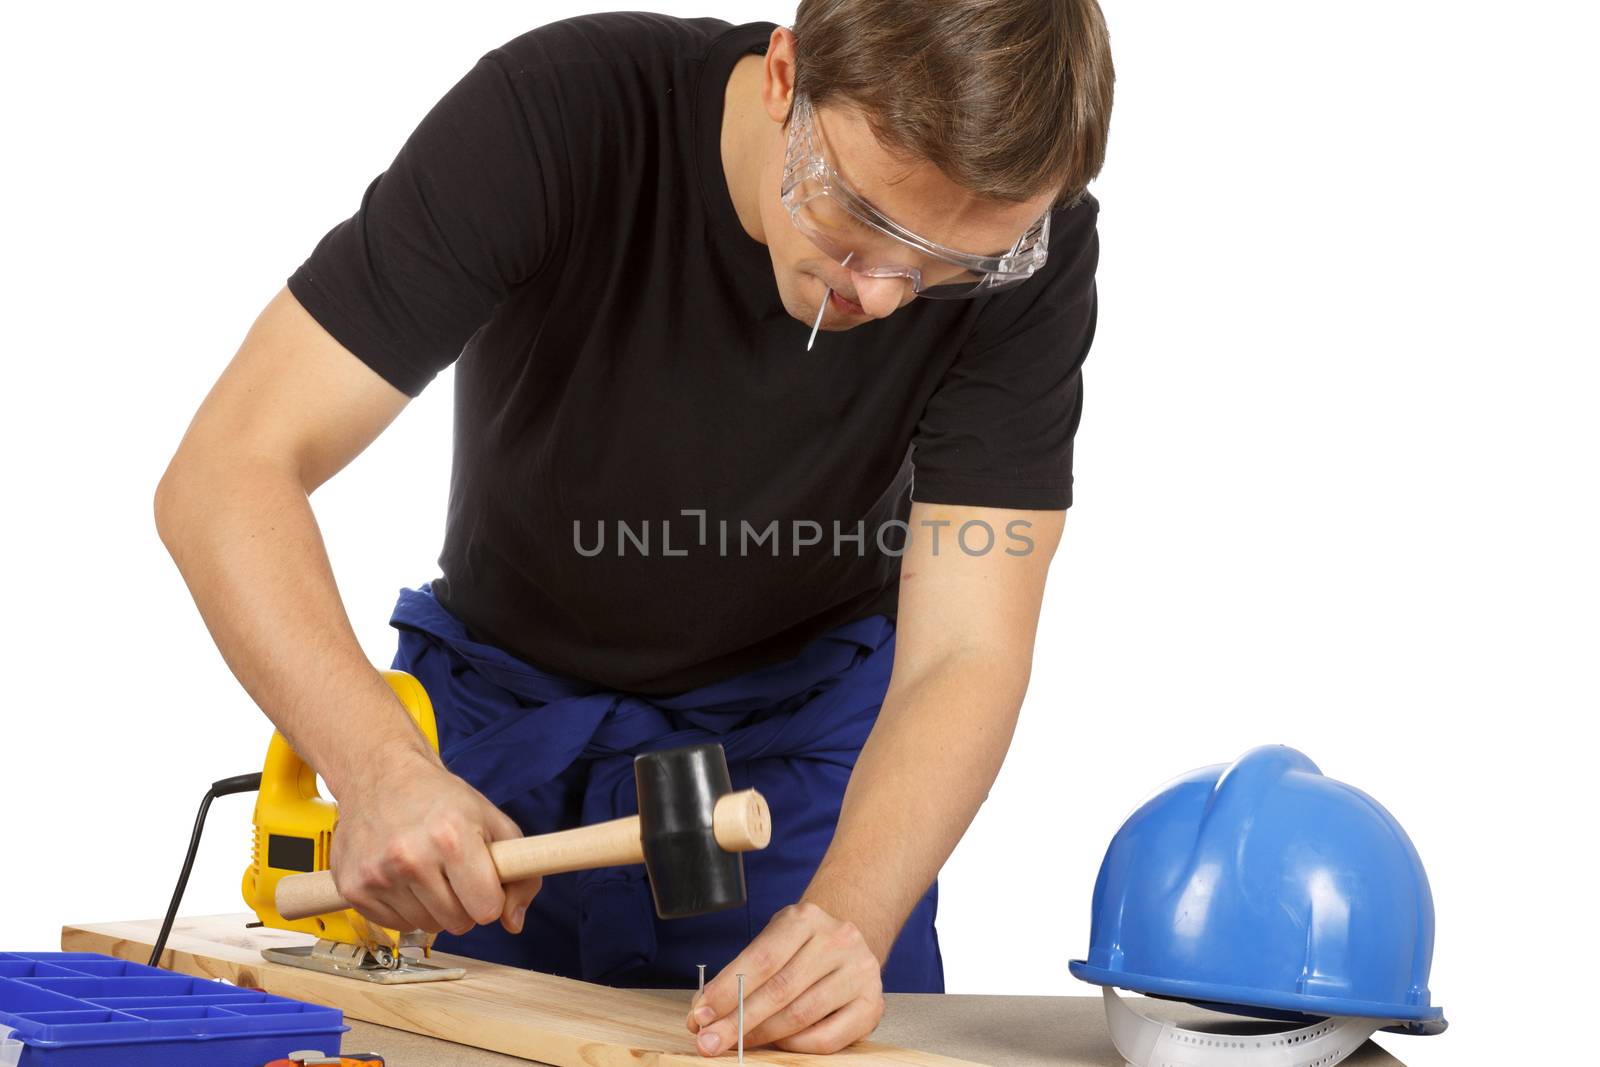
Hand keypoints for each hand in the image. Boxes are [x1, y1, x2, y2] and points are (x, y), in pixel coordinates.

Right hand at [329, 749, 539, 936]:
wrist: (381, 776)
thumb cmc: (441, 799)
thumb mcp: (493, 821)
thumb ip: (520, 872)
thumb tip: (514, 923)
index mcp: (451, 836)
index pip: (487, 908)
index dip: (492, 899)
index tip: (485, 883)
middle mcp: (410, 857)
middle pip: (458, 923)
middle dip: (464, 904)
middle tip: (454, 873)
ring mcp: (377, 874)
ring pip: (427, 928)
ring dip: (433, 907)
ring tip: (427, 870)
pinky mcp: (352, 888)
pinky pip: (395, 926)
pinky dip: (405, 909)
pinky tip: (402, 877)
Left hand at [685, 901, 884, 1055]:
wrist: (848, 945)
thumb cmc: (800, 949)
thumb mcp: (772, 944)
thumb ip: (741, 974)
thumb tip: (703, 1014)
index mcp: (806, 918)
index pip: (762, 959)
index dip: (727, 990)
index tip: (700, 1014)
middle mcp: (838, 940)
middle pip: (780, 989)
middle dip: (738, 1021)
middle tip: (709, 1041)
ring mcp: (860, 971)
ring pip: (802, 1015)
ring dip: (762, 1035)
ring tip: (737, 1043)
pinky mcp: (873, 1003)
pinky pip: (827, 1038)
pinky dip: (796, 1045)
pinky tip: (778, 1042)